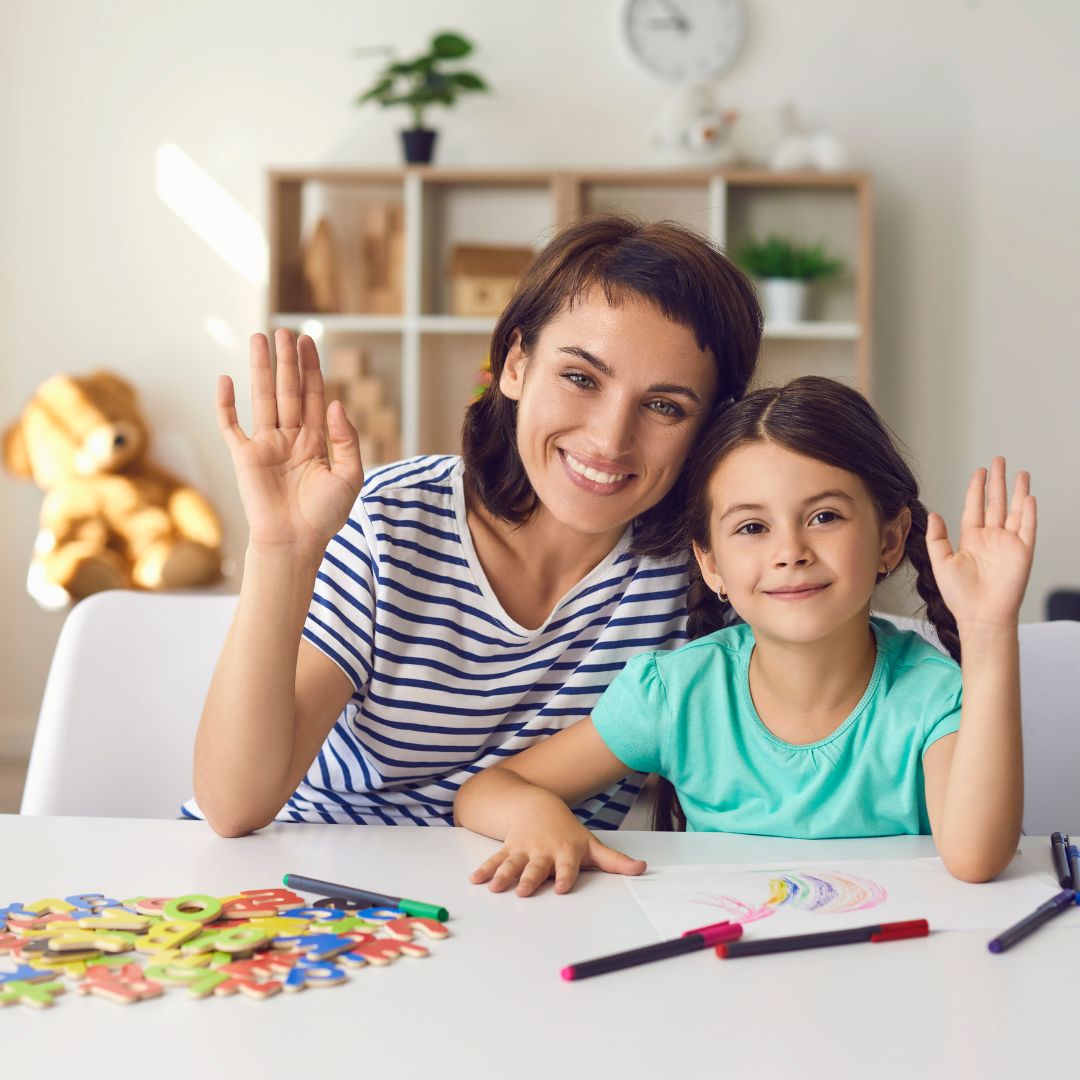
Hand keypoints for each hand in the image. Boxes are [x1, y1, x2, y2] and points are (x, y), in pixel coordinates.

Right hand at [217, 330, 363, 556]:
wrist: (295, 543)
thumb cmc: (325, 516)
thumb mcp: (350, 476)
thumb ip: (346, 439)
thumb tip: (338, 403)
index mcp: (317, 441)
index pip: (314, 396)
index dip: (311, 369)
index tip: (308, 342)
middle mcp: (291, 438)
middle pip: (288, 390)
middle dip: (287, 361)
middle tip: (284, 332)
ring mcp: (266, 445)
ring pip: (262, 399)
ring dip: (260, 369)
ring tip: (260, 339)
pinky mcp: (244, 457)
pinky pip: (231, 426)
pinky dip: (226, 405)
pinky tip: (226, 380)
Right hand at [469, 809, 646, 896]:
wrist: (537, 805)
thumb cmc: (567, 832)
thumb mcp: (591, 845)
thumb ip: (615, 861)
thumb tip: (643, 868)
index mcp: (565, 852)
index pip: (566, 866)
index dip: (564, 876)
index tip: (561, 887)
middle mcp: (543, 851)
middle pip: (536, 867)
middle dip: (529, 878)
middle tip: (523, 890)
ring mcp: (523, 850)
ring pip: (512, 864)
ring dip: (503, 875)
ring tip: (495, 888)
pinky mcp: (508, 849)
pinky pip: (495, 859)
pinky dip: (484, 869)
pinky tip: (475, 880)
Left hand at [926, 457, 1036, 632]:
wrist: (980, 615)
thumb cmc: (960, 595)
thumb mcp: (940, 562)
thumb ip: (936, 538)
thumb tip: (933, 514)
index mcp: (971, 539)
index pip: (974, 507)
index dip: (976, 489)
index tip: (979, 471)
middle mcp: (990, 538)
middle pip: (995, 503)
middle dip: (997, 482)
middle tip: (998, 461)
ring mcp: (1008, 544)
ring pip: (1014, 510)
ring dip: (1017, 491)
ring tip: (1019, 472)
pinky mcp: (1023, 552)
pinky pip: (1028, 527)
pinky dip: (1029, 512)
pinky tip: (1028, 496)